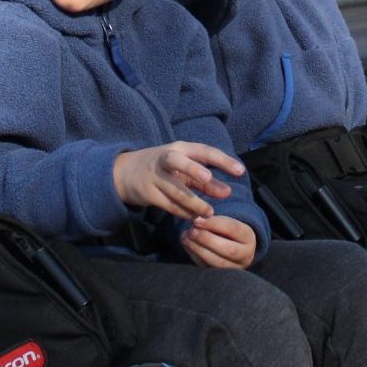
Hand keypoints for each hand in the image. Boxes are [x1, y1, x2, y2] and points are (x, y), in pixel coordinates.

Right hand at [113, 141, 243, 219]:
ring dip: (194, 203)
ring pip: (176, 190)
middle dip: (193, 169)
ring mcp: (155, 176)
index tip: (240, 171)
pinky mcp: (147, 193)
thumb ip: (206, 182)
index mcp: (180, 148)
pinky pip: (168, 204)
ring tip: (209, 213)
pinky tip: (192, 217)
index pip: (204, 151)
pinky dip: (182, 211)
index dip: (222, 160)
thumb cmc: (165, 169)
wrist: (126, 172)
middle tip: (208, 179)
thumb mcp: (184, 170)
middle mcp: (166, 159)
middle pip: (179, 162)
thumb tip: (228, 192)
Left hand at [182, 214, 255, 269]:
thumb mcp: (225, 222)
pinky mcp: (221, 276)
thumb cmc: (225, 230)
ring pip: (218, 263)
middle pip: (228, 250)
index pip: (233, 229)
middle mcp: (246, 255)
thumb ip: (213, 220)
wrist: (231, 246)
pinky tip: (187, 244)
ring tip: (186, 237)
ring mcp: (234, 268)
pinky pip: (207, 268)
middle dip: (207, 239)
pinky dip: (195, 256)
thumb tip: (197, 220)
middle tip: (192, 230)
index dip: (213, 224)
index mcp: (249, 237)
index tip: (197, 219)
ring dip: (199, 249)